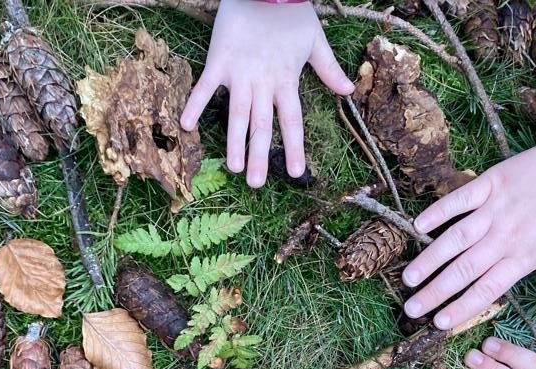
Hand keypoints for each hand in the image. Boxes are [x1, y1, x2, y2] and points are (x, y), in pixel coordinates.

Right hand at [180, 0, 353, 187]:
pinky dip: (195, 105)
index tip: (295, 173)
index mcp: (286, 81)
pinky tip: (186, 126)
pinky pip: (205, 87)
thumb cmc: (292, 12)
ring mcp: (240, 73)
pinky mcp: (219, 61)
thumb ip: (329, 69)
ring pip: (236, 114)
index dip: (294, 147)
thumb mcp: (315, 40)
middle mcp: (263, 83)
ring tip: (233, 168)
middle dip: (259, 156)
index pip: (292, 121)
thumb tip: (349, 90)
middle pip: (262, 126)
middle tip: (256, 184)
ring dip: (234, 142)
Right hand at [402, 145, 535, 329]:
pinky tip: (417, 225)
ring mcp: (494, 209)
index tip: (440, 324)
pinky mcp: (490, 184)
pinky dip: (439, 211)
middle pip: (464, 269)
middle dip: (435, 292)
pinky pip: (459, 199)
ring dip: (430, 258)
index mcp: (523, 257)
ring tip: (409, 277)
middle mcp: (503, 237)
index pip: (486, 289)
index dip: (462, 307)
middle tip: (412, 309)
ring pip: (455, 238)